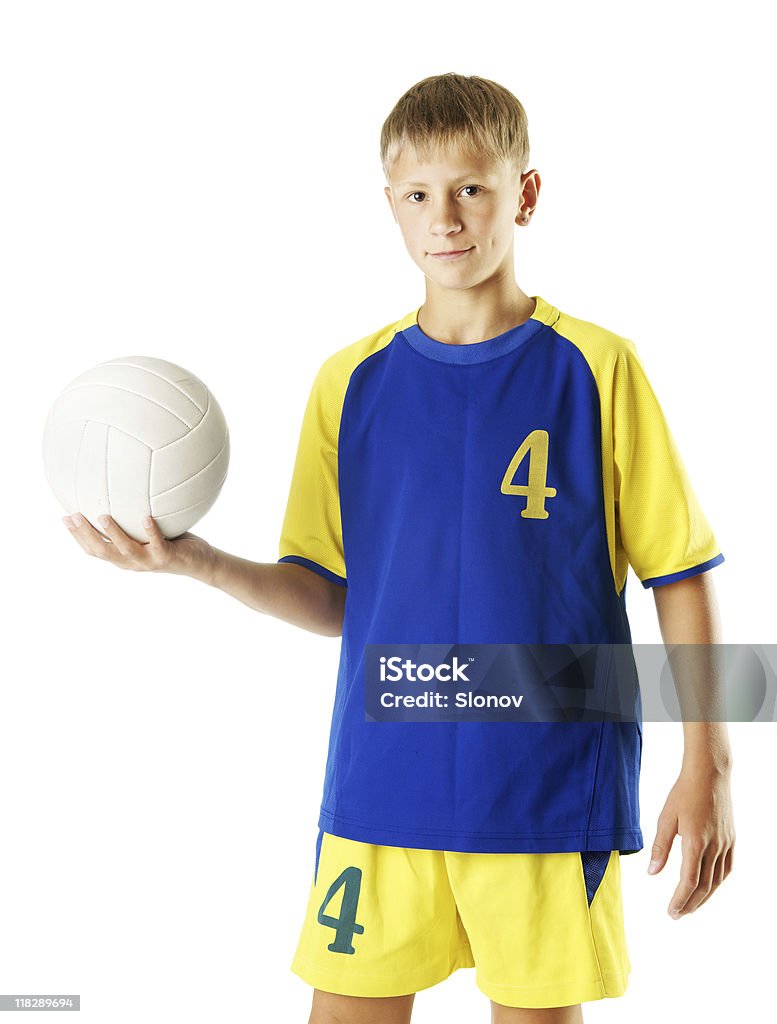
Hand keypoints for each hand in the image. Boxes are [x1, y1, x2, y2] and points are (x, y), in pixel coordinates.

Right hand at [62, 512, 216, 581]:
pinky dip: (150, 531)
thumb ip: (133, 523)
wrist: (199, 563)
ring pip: (126, 549)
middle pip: (103, 551)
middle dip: (85, 534)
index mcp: (123, 557)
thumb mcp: (147, 534)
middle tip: (72, 517)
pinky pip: (157, 543)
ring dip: (113, 533)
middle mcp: (132, 562)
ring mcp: (148, 561)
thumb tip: (122, 494)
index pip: (94, 550)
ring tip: (102, 516)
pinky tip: (145, 517)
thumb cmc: (172, 543)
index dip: (78, 537)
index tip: (64, 518)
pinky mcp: (166, 557)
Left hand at [646, 764, 734, 918]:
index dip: (680, 900)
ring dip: (704, 897)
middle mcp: (714, 847)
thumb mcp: (666, 818)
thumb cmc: (684, 793)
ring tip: (690, 906)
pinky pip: (727, 868)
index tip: (671, 912)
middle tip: (677, 915)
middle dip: (690, 904)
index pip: (689, 881)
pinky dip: (717, 882)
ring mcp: (726, 844)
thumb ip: (660, 847)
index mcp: (695, 842)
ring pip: (717, 880)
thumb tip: (652, 873)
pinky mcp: (731, 839)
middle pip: (704, 886)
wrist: (710, 774)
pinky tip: (709, 887)